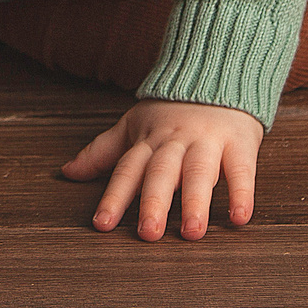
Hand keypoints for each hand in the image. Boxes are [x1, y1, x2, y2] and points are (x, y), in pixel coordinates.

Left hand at [60, 98, 262, 240]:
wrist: (218, 73)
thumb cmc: (172, 111)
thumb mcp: (133, 125)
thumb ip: (102, 151)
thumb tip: (66, 172)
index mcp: (148, 141)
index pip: (127, 170)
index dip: (114, 197)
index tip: (102, 225)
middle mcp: (175, 142)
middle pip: (161, 172)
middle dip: (153, 202)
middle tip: (148, 233)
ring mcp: (208, 142)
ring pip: (199, 171)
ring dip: (195, 202)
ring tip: (192, 233)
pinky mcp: (239, 143)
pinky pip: (241, 169)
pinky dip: (242, 192)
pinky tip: (240, 218)